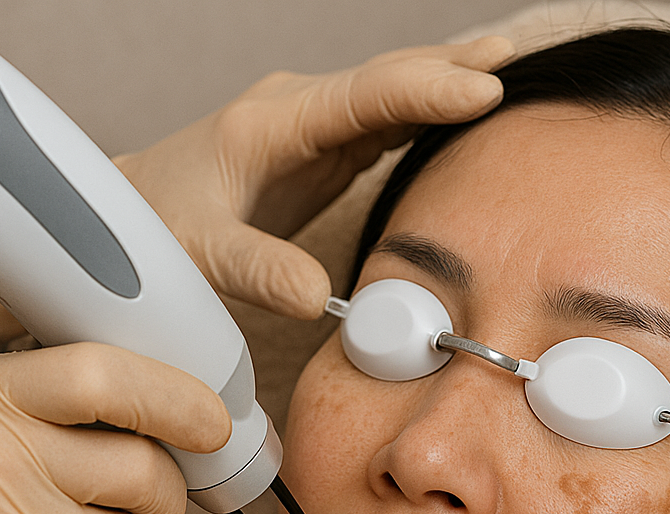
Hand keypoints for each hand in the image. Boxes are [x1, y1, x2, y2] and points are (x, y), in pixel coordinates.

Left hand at [114, 36, 513, 318]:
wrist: (141, 213)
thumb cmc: (162, 228)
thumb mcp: (201, 253)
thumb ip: (257, 269)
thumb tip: (318, 296)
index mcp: (274, 125)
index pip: (364, 96)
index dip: (427, 88)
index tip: (486, 88)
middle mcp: (301, 114)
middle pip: (391, 78)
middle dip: (458, 66)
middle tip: (528, 62)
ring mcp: (318, 128)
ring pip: (396, 94)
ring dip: (453, 81)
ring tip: (516, 75)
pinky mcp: (328, 151)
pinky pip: (390, 122)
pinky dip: (433, 114)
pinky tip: (469, 115)